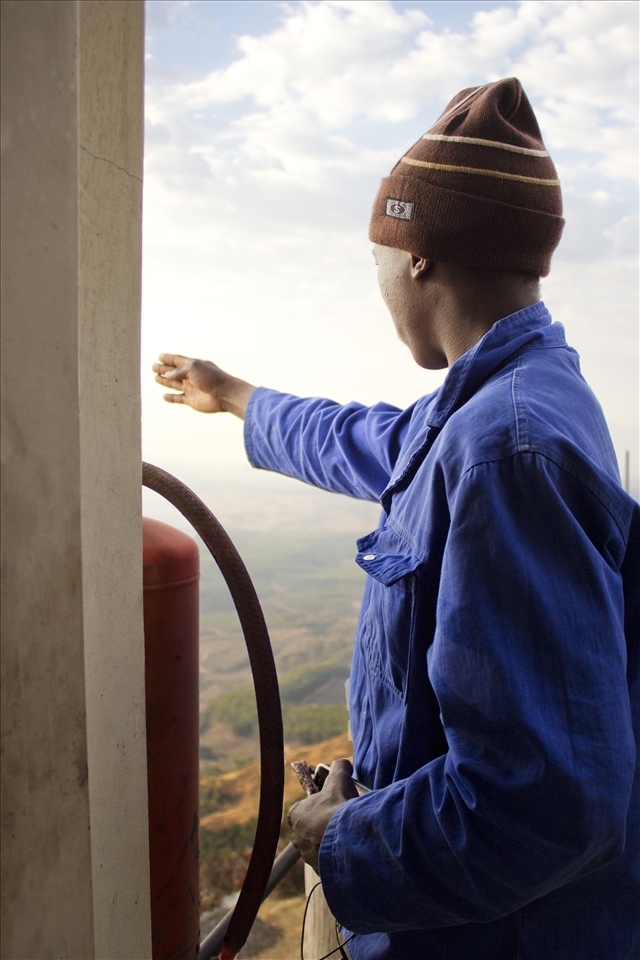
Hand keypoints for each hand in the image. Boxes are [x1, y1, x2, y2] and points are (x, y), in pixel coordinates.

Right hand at [152, 354, 254, 418]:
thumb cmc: (211, 378)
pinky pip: (179, 398)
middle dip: (164, 369)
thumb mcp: (193, 368)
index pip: (178, 360)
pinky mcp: (192, 400)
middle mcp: (192, 376)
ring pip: (175, 384)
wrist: (224, 394)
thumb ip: (178, 371)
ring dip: (165, 381)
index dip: (168, 358)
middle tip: (153, 367)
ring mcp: (192, 388)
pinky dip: (171, 398)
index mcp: (194, 365)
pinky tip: (164, 396)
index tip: (159, 356)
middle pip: (174, 372)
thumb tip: (166, 375)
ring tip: (155, 378)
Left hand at [288, 759, 357, 873]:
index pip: (298, 810)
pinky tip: (349, 852)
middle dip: (321, 827)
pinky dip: (337, 859)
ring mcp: (308, 856)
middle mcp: (297, 838)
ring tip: (346, 838)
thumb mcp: (339, 779)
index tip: (326, 805)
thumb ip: (339, 767)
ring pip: (317, 848)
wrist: (348, 839)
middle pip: (308, 830)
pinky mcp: (320, 871)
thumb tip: (343, 763)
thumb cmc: (338, 807)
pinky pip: (328, 864)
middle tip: (338, 822)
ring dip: (329, 844)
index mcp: (295, 815)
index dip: (312, 807)